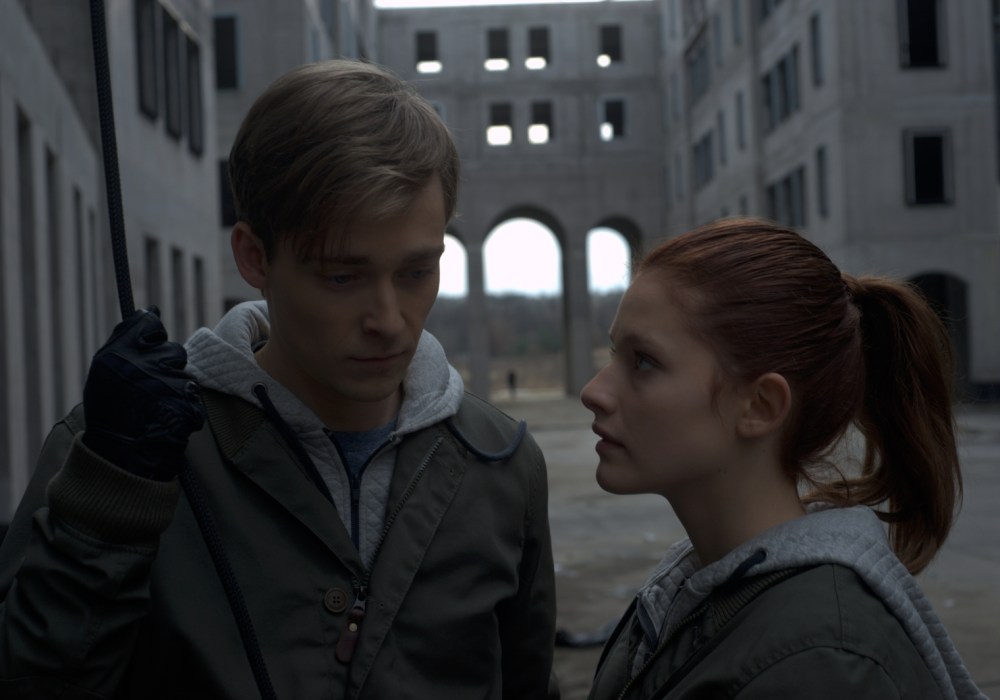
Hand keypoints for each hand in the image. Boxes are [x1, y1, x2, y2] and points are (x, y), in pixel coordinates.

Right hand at [82, 307, 204, 479]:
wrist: (120, 457)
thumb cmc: (111, 411)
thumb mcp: (105, 372)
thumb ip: (126, 339)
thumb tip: (152, 310)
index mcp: (116, 356)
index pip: (148, 324)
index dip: (152, 338)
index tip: (147, 351)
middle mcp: (140, 367)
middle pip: (173, 350)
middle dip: (167, 367)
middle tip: (150, 389)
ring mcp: (165, 386)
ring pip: (185, 374)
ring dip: (177, 389)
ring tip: (157, 408)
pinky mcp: (185, 404)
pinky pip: (192, 397)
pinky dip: (185, 407)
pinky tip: (168, 419)